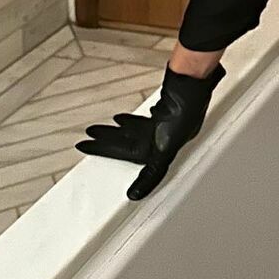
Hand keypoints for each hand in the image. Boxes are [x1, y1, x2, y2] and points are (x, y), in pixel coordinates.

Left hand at [76, 61, 226, 200]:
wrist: (191, 83)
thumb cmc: (185, 114)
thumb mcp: (166, 150)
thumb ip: (152, 173)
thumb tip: (135, 195)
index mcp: (161, 149)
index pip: (126, 154)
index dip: (105, 152)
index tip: (86, 148)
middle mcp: (162, 137)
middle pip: (126, 141)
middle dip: (106, 140)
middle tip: (88, 137)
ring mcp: (163, 121)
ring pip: (133, 129)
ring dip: (117, 130)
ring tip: (103, 127)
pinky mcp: (165, 106)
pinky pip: (143, 119)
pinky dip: (133, 121)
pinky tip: (126, 120)